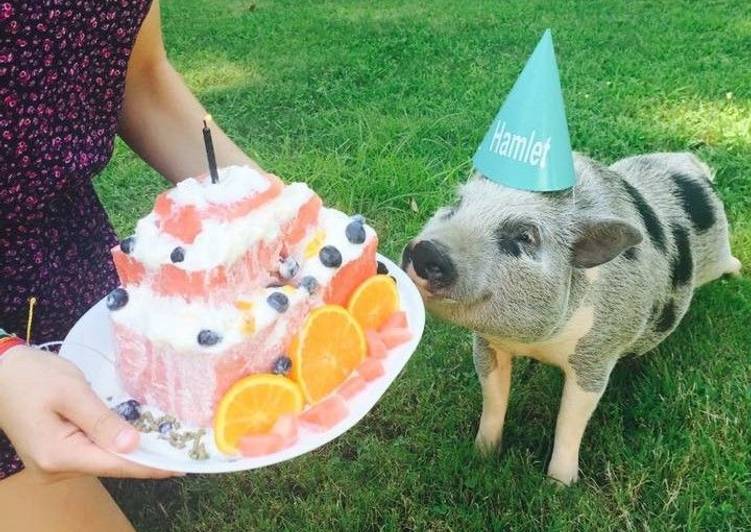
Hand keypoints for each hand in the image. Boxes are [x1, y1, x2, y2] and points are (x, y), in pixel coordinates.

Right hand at [0, 345, 179, 481]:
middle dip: (144, 456)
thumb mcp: (72, 392)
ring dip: (128, 449)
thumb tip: (133, 445)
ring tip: (163, 438)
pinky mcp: (55, 456)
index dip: (150, 465)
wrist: (0, 373)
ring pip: (101, 459)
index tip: (181, 464)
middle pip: (110, 465)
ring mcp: (53, 465)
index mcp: (58, 455)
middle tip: (181, 446)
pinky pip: (91, 453)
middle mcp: (55, 469)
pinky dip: (111, 444)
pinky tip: (132, 434)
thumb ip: (102, 420)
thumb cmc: (33, 376)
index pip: (116, 465)